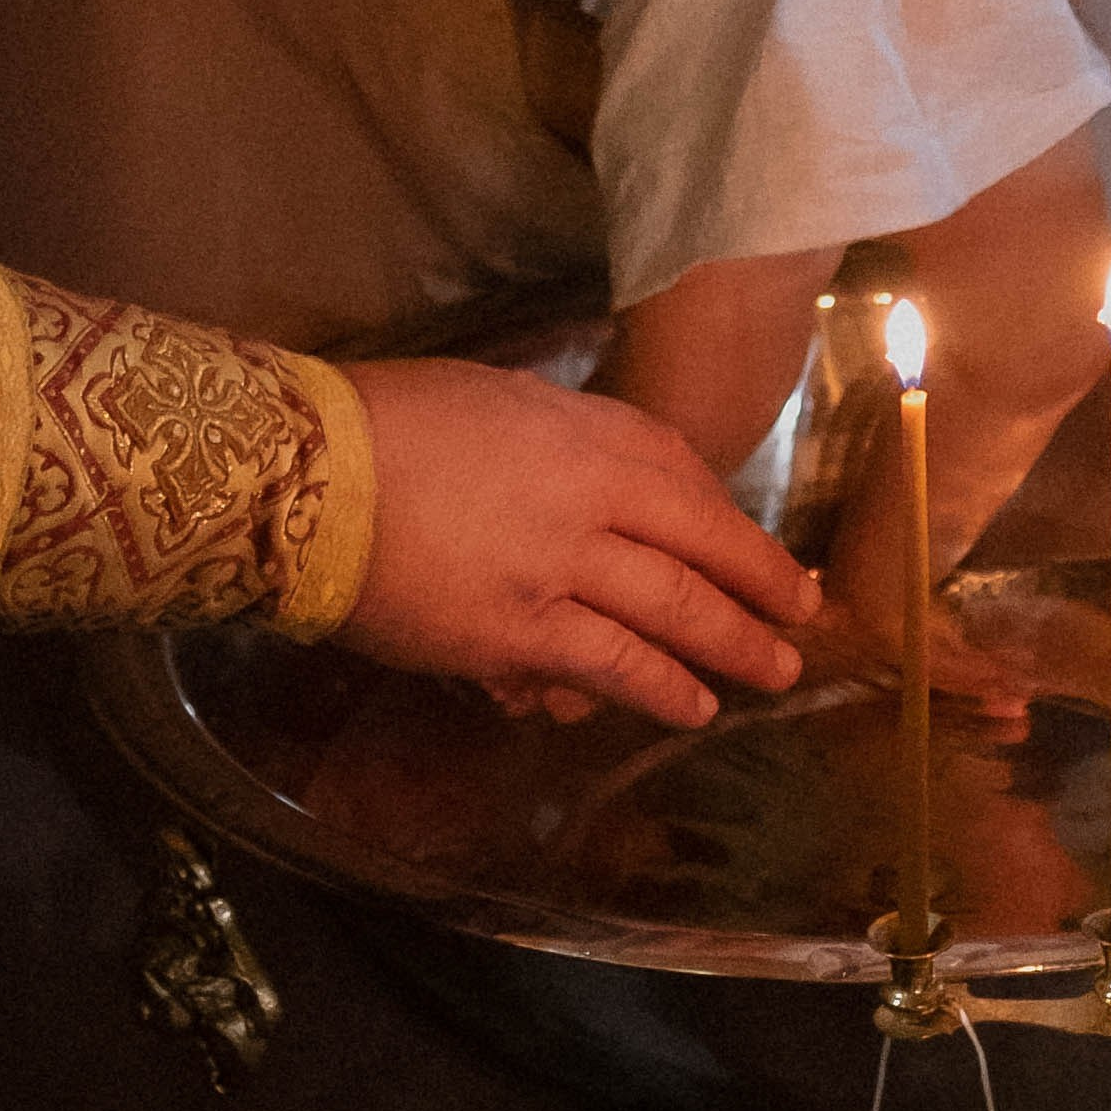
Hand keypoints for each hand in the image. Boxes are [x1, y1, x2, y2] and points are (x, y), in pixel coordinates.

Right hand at [342, 358, 819, 725]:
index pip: (689, 482)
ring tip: (763, 678)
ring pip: (669, 615)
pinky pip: (603, 664)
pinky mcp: (513, 633)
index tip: (772, 559)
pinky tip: (687, 707)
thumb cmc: (394, 420)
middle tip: (803, 628)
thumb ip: (567, 449)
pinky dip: (652, 686)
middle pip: (699, 550)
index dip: (738, 530)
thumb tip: (610, 495)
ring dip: (725, 651)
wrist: (307, 470)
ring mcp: (557, 569)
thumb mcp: (502, 403)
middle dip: (760, 594)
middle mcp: (590, 498)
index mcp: (588, 432)